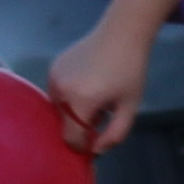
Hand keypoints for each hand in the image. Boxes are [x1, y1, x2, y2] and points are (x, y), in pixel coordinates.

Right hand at [47, 11, 152, 159]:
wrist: (122, 33)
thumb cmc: (130, 71)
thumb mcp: (129, 108)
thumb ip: (114, 135)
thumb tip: (95, 150)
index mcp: (81, 101)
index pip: (71, 138)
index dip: (83, 146)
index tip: (96, 142)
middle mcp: (62, 90)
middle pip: (65, 125)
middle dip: (81, 127)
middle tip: (102, 115)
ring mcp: (54, 77)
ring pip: (59, 109)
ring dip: (74, 112)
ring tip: (95, 98)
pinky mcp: (53, 67)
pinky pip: (57, 93)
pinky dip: (69, 97)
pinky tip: (87, 84)